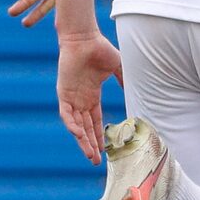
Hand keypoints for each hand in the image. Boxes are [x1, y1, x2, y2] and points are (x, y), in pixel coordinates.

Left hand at [56, 29, 122, 163]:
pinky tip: (78, 136)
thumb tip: (135, 90)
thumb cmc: (100, 49)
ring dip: (83, 140)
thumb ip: (123, 80)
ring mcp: (71, 98)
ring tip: (91, 155)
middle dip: (91, 145)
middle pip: (86, 128)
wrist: (84, 38)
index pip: (95, 121)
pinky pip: (66, 114)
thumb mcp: (118, 68)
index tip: (104, 151)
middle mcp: (81, 100)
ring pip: (76, 125)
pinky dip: (72, 125)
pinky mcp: (64, 93)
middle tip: (96, 161)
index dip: (99, 136)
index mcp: (92, 96)